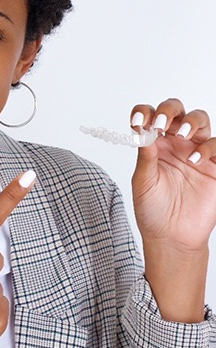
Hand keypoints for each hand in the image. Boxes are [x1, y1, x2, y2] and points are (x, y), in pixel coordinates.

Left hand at [130, 98, 215, 321]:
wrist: (171, 236)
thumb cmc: (152, 209)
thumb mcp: (143, 181)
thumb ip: (146, 156)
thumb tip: (142, 130)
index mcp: (154, 143)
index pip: (149, 116)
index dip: (144, 113)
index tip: (138, 122)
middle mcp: (175, 143)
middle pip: (177, 110)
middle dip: (169, 110)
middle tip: (162, 123)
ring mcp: (197, 152)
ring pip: (200, 120)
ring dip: (191, 121)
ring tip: (181, 135)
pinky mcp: (215, 166)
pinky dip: (208, 147)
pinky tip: (195, 160)